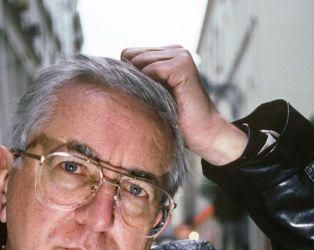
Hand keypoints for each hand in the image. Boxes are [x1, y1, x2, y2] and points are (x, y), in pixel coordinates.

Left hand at [122, 45, 247, 165]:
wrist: (205, 134)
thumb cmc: (178, 120)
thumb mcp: (154, 94)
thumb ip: (139, 79)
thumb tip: (108, 74)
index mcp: (168, 54)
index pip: (129, 54)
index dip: (130, 76)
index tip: (144, 96)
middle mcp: (175, 50)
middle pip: (131, 55)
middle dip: (135, 80)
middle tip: (153, 101)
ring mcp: (180, 56)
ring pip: (140, 62)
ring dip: (144, 85)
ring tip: (160, 101)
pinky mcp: (182, 66)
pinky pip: (151, 69)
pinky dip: (153, 87)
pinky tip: (166, 100)